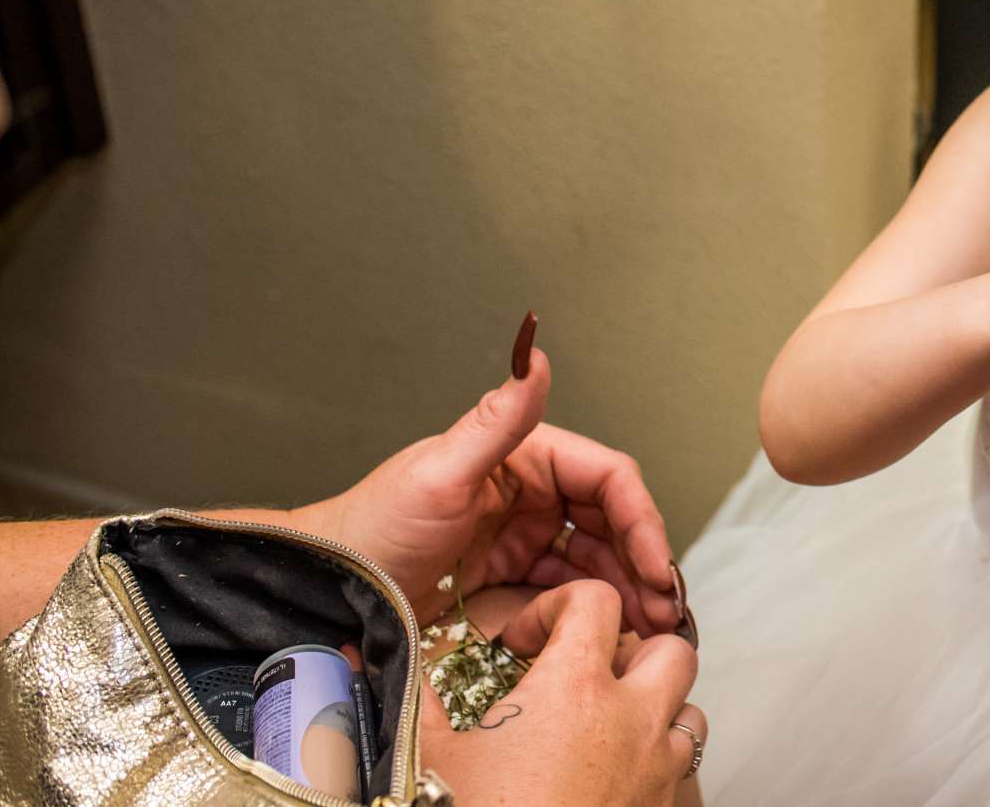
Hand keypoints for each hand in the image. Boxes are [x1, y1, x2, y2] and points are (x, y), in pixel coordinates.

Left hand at [297, 319, 684, 636]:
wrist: (323, 592)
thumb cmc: (371, 528)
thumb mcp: (439, 474)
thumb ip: (497, 419)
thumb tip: (537, 354)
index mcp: (527, 456)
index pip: (608, 478)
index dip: (642, 520)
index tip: (656, 567)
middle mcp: (532, 492)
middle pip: (613, 523)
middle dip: (644, 564)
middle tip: (666, 610)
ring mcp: (522, 538)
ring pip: (597, 561)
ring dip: (627, 592)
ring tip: (648, 630)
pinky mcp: (509, 580)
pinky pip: (567, 593)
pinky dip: (593, 611)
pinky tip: (610, 635)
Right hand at [419, 579, 704, 806]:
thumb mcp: (428, 759)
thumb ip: (413, 697)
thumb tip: (379, 656)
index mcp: (576, 686)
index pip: (597, 600)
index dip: (559, 607)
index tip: (524, 642)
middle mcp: (632, 718)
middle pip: (670, 649)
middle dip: (634, 654)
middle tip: (587, 679)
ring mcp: (656, 769)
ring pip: (690, 711)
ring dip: (658, 710)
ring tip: (607, 729)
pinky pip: (682, 771)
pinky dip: (659, 763)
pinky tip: (613, 780)